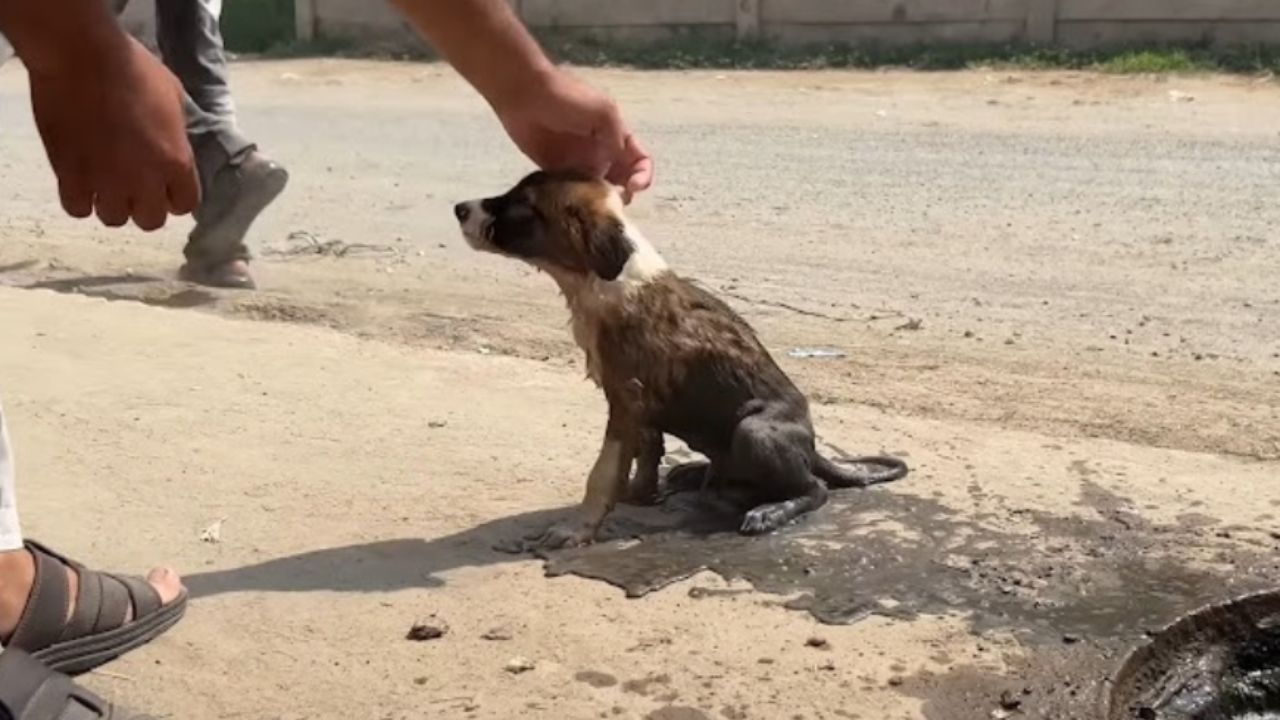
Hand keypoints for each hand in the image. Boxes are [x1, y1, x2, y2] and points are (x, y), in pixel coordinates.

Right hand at [27, 33, 197, 229]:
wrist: (81, 56)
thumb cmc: (133, 68)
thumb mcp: (175, 97)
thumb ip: (178, 132)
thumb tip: (176, 143)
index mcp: (176, 161)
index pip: (185, 204)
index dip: (175, 196)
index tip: (164, 185)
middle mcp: (144, 179)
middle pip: (151, 220)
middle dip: (145, 205)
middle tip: (133, 184)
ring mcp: (106, 181)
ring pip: (114, 218)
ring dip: (111, 203)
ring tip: (104, 180)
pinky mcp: (70, 176)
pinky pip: (77, 209)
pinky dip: (80, 199)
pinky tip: (80, 179)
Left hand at [492, 69, 652, 201]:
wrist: (524, 96)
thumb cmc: (568, 98)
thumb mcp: (603, 112)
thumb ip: (616, 139)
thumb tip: (617, 166)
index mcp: (617, 136)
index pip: (640, 162)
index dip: (643, 177)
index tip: (632, 187)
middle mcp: (601, 153)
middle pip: (621, 181)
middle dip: (622, 195)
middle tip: (610, 201)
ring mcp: (579, 163)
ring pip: (597, 190)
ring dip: (598, 201)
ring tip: (592, 206)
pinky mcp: (557, 171)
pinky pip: (572, 190)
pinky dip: (576, 200)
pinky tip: (573, 203)